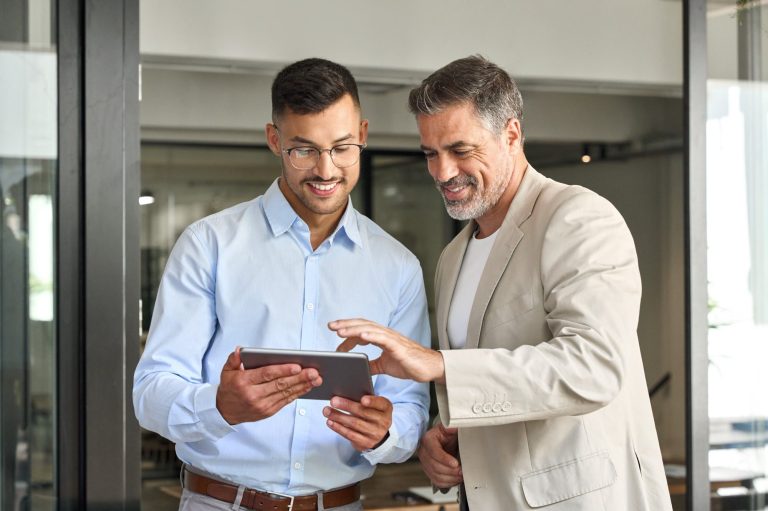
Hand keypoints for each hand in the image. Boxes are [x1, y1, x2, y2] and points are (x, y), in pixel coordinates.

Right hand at [216, 347, 322, 424]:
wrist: (224, 411)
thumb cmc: (229, 387)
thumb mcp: (226, 371)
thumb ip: (234, 359)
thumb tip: (240, 349)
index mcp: (243, 383)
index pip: (266, 375)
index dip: (282, 370)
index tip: (297, 366)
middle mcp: (253, 395)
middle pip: (279, 385)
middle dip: (299, 378)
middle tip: (314, 371)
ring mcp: (262, 405)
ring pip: (285, 394)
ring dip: (303, 386)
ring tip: (316, 378)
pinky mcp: (268, 412)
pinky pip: (285, 401)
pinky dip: (298, 394)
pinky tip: (308, 386)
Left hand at [323, 395, 392, 450]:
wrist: (380, 434)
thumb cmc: (373, 414)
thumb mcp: (375, 405)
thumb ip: (365, 400)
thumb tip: (344, 394)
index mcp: (386, 408)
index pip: (380, 403)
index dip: (372, 401)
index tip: (362, 399)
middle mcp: (383, 421)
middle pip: (363, 413)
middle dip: (347, 406)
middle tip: (333, 401)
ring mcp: (375, 434)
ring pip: (354, 424)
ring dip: (339, 417)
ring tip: (327, 411)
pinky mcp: (366, 443)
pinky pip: (350, 435)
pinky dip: (338, 428)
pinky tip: (330, 422)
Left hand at [329, 318, 444, 382]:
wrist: (429, 368)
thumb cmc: (409, 364)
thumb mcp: (385, 366)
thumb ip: (373, 365)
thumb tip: (361, 369)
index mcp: (382, 338)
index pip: (361, 330)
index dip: (348, 330)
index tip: (334, 334)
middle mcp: (385, 335)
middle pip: (362, 325)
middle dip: (346, 325)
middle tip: (330, 326)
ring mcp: (392, 339)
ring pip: (369, 329)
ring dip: (353, 329)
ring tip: (340, 330)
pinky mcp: (398, 346)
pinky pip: (383, 338)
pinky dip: (371, 334)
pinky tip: (361, 335)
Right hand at [418, 424, 461, 488]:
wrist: (443, 439)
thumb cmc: (445, 433)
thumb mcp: (448, 427)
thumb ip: (451, 426)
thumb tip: (454, 426)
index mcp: (427, 439)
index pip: (434, 451)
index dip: (445, 459)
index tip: (456, 463)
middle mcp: (423, 452)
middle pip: (434, 466)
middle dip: (450, 471)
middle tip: (461, 471)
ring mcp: (425, 462)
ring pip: (435, 475)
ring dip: (450, 478)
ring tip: (460, 476)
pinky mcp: (428, 471)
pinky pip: (436, 481)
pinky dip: (447, 483)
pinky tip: (455, 479)